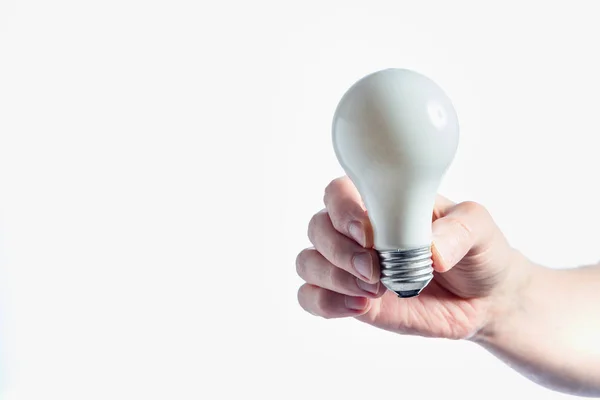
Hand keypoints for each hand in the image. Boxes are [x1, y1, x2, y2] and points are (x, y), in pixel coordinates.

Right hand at [295, 176, 523, 339]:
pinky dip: (325, 302)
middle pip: (317, 228)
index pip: (338, 193)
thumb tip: (432, 252)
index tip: (366, 231)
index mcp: (380, 204)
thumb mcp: (479, 229)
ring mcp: (349, 267)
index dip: (342, 208)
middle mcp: (357, 233)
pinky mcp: (350, 299)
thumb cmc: (476, 251)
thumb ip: (458, 230)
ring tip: (373, 290)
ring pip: (308, 262)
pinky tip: (359, 306)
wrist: (486, 298)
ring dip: (332, 276)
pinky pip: (311, 298)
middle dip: (339, 250)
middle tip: (375, 268)